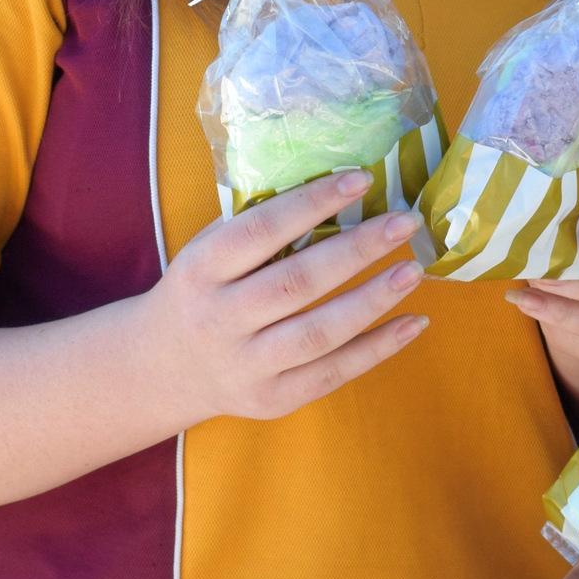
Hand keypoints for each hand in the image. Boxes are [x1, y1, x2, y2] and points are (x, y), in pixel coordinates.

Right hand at [146, 169, 428, 429]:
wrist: (164, 367)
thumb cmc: (203, 289)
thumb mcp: (209, 250)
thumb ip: (258, 224)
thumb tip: (338, 185)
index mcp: (202, 269)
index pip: (262, 231)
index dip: (313, 203)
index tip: (362, 179)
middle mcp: (221, 319)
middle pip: (297, 284)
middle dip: (356, 250)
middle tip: (404, 222)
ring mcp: (246, 365)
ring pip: (318, 334)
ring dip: (373, 300)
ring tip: (414, 270)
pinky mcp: (271, 399)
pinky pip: (332, 373)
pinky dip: (378, 348)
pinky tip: (414, 321)